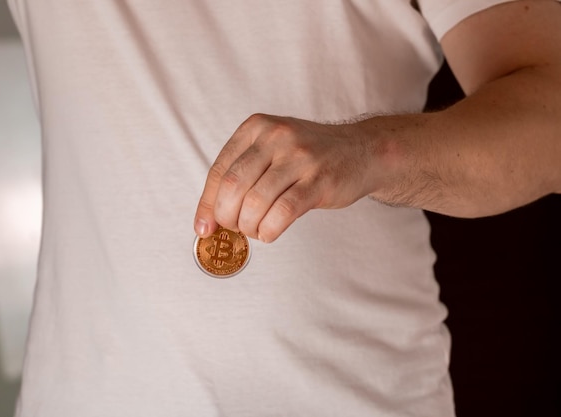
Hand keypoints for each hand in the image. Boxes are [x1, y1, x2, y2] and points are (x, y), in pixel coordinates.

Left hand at [193, 114, 374, 242]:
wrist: (362, 150)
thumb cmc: (309, 156)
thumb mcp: (271, 150)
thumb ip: (241, 175)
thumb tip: (208, 219)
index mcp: (256, 127)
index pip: (219, 170)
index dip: (207, 204)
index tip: (204, 228)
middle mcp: (275, 137)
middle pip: (233, 187)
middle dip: (227, 218)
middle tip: (235, 228)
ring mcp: (299, 157)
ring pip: (256, 203)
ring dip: (250, 227)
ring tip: (256, 229)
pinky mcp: (319, 180)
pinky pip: (282, 213)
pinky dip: (269, 231)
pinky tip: (270, 232)